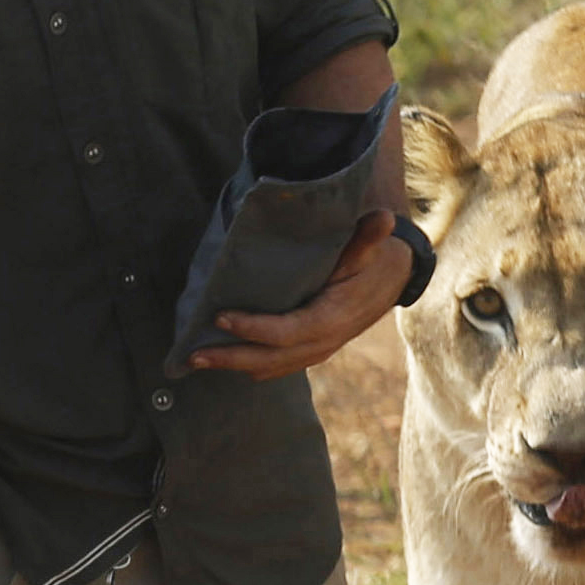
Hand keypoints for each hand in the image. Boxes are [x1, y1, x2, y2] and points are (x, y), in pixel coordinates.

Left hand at [187, 210, 404, 380]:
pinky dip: (250, 363)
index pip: (285, 332)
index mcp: (331, 320)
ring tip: (197, 359)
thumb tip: (383, 218)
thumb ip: (367, 237)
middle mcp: (321, 343)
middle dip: (230, 358)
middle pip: (269, 358)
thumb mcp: (370, 249)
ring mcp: (316, 351)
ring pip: (269, 367)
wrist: (392, 281)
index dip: (252, 328)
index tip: (220, 317)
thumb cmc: (375, 261)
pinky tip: (225, 358)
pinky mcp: (310, 351)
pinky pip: (277, 365)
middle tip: (192, 355)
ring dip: (233, 364)